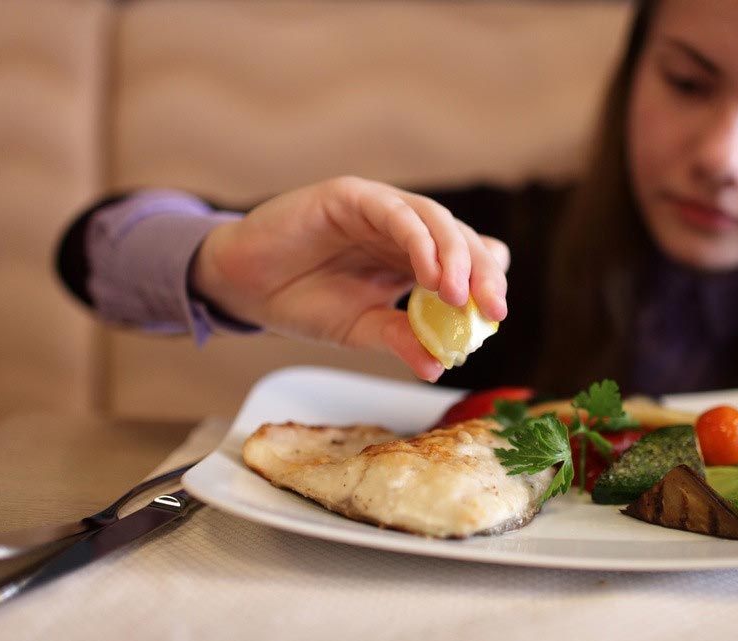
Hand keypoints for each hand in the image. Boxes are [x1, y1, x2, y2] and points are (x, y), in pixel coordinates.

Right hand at [189, 176, 509, 381]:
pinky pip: (395, 212)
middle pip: (461, 239)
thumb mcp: (359, 329)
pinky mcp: (352, 195)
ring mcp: (380, 208)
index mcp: (412, 258)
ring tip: (459, 295)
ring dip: (454, 257)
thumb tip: (438, 366)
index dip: (486, 283)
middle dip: (481, 273)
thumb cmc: (301, 300)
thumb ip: (399, 338)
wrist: (242, 285)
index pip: (466, 262)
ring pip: (435, 221)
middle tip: (492, 310)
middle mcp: (403, 229)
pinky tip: (429, 273)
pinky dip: (418, 240)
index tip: (496, 318)